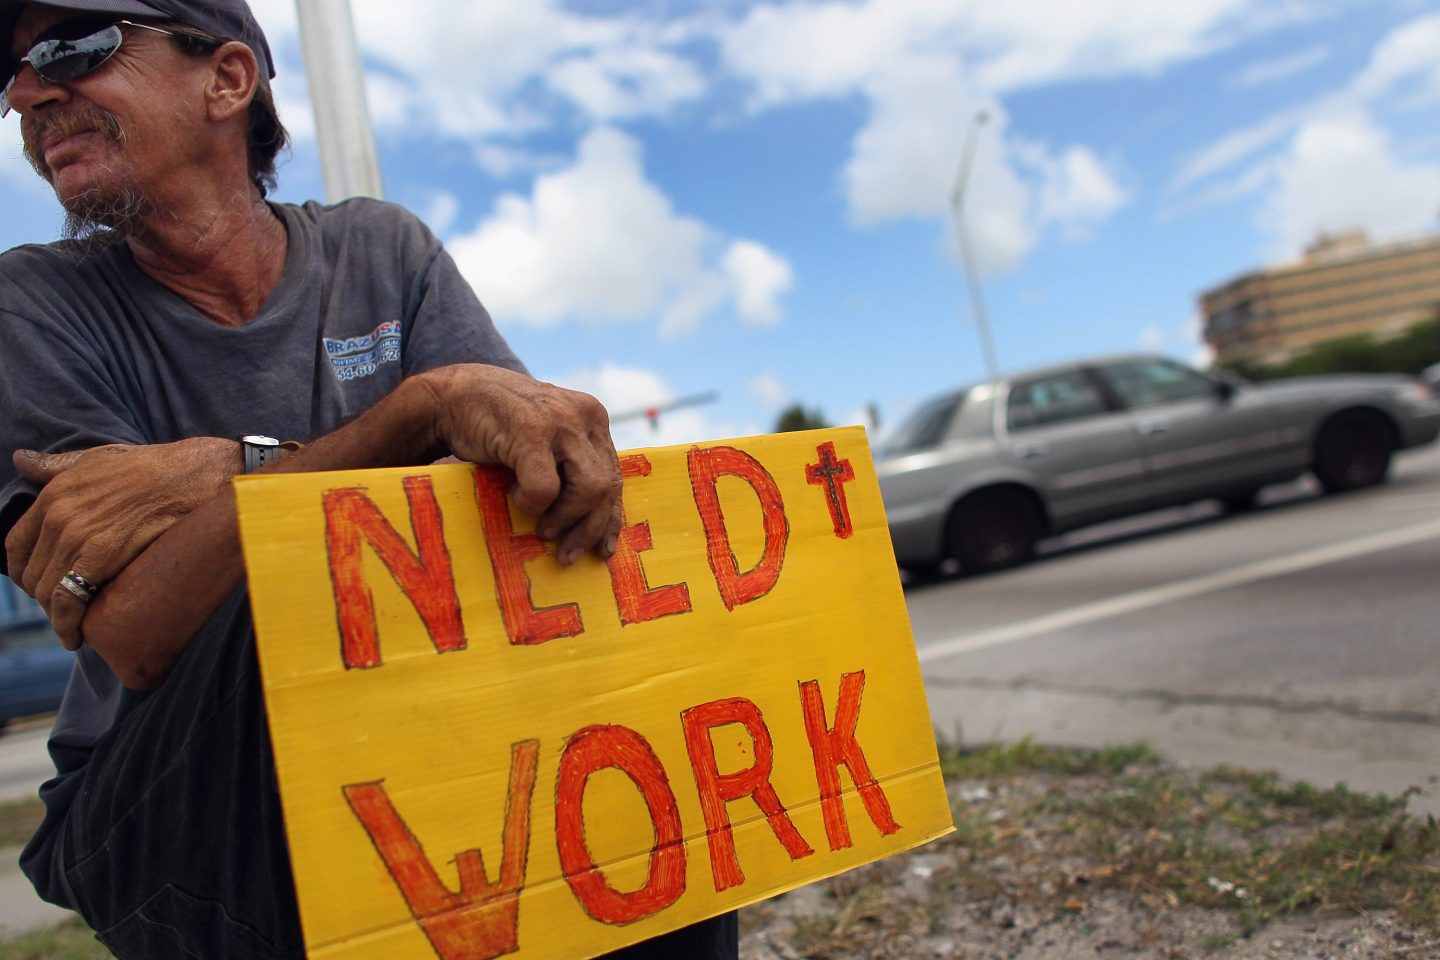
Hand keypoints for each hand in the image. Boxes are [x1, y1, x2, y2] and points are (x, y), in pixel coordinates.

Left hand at [5, 438, 238, 648]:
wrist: (193, 474)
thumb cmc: (153, 465)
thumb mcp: (98, 456)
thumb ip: (56, 464)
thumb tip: (20, 460)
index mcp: (54, 494)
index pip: (16, 545)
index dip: (23, 571)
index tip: (38, 584)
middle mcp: (58, 515)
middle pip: (31, 574)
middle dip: (42, 599)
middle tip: (63, 611)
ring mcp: (77, 536)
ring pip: (47, 591)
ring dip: (55, 617)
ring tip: (72, 627)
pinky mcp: (102, 556)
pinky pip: (69, 599)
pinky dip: (66, 624)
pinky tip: (74, 636)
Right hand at [418, 365, 622, 565]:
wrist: (453, 395)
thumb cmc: (498, 426)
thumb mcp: (547, 441)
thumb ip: (571, 465)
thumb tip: (593, 524)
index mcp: (593, 419)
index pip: (615, 477)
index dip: (611, 518)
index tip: (603, 549)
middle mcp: (585, 416)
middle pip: (608, 487)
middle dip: (590, 528)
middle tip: (567, 553)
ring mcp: (561, 422)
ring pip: (589, 489)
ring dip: (565, 517)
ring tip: (542, 527)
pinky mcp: (532, 431)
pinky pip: (546, 488)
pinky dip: (531, 503)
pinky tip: (514, 494)